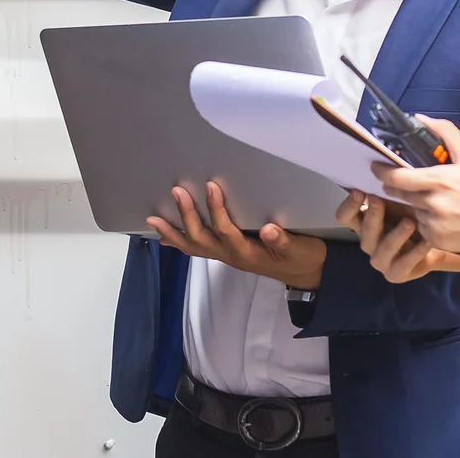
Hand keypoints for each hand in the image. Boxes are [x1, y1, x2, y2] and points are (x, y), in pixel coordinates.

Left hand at [147, 182, 326, 289]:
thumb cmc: (302, 257)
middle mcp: (231, 256)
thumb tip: (269, 229)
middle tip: (177, 191)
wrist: (306, 273)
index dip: (217, 210)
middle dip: (187, 216)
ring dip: (173, 233)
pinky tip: (164, 236)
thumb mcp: (299, 249)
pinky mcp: (225, 253)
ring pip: (193, 247)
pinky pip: (196, 250)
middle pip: (201, 239)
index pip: (227, 231)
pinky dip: (178, 242)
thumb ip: (284, 240)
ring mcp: (225, 256)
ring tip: (153, 219)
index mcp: (247, 252)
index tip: (210, 186)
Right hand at [337, 191, 454, 283]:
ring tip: (410, 222)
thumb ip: (390, 189)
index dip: (349, 205)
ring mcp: (380, 260)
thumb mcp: (401, 201)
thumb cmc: (414, 218)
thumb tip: (385, 167)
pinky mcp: (395, 274)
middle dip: (372, 215)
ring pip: (381, 249)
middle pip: (363, 231)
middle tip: (380, 200)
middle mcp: (368, 242)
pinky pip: (403, 264)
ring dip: (395, 235)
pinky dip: (415, 252)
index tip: (359, 191)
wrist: (433, 245)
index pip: (344, 216)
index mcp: (363, 223)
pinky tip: (427, 241)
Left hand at [371, 116, 459, 260]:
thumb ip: (445, 132)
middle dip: (402, 189)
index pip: (397, 177)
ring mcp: (434, 224)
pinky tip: (445, 218)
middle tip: (412, 184)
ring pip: (412, 212)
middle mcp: (434, 204)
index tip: (376, 167)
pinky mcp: (437, 241)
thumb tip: (419, 118)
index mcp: (439, 180)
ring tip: (439, 202)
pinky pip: (421, 229)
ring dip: (417, 206)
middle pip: (401, 195)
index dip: (382, 172)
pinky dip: (427, 223)